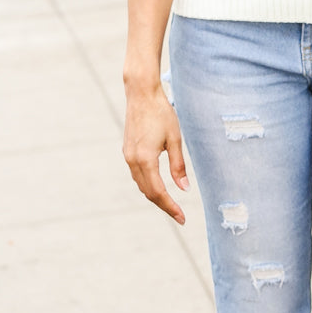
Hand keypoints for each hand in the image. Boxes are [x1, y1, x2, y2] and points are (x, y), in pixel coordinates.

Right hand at [123, 82, 189, 222]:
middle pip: (148, 192)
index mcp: (146, 159)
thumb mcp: (175, 139)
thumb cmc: (161, 113)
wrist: (141, 94)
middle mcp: (133, 160)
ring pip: (141, 185)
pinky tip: (159, 186)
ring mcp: (128, 156)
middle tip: (180, 216)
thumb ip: (178, 166)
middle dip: (164, 206)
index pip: (158, 192)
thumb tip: (184, 189)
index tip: (182, 218)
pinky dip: (148, 185)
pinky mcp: (127, 151)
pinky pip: (137, 175)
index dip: (170, 207)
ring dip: (155, 196)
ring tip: (171, 204)